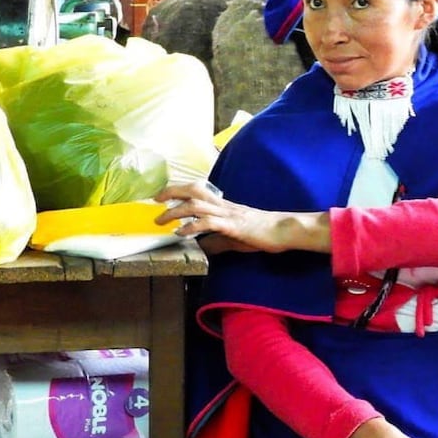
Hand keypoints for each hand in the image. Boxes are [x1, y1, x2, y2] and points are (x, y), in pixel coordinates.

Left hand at [154, 180, 328, 253]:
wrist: (282, 230)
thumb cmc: (261, 233)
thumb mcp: (234, 237)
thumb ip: (217, 240)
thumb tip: (202, 246)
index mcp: (223, 205)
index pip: (197, 190)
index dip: (178, 190)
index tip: (161, 196)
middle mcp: (223, 205)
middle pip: (193, 191)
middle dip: (172, 193)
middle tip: (155, 200)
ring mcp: (228, 214)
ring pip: (197, 205)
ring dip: (176, 211)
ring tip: (161, 220)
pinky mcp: (233, 226)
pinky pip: (210, 223)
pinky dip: (192, 226)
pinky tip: (182, 233)